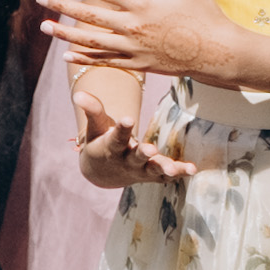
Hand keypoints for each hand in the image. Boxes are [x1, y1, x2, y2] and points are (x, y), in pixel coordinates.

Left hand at [43, 0, 246, 82]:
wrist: (217, 53)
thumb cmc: (204, 15)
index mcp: (142, 4)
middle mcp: (132, 27)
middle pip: (89, 15)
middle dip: (62, 6)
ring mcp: (133, 49)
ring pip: (91, 42)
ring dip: (66, 33)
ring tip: (45, 27)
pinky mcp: (138, 65)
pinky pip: (105, 62)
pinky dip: (84, 58)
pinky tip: (67, 55)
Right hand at [72, 67, 188, 186]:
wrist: (102, 172)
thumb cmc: (99, 141)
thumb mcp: (94, 126)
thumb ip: (92, 110)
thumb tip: (77, 94)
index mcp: (111, 148)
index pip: (116, 137)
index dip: (122, 128)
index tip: (127, 119)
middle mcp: (126, 161)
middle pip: (136, 158)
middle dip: (143, 154)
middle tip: (150, 149)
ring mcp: (140, 170)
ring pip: (152, 170)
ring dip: (164, 168)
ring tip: (175, 168)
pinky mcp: (152, 175)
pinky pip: (166, 175)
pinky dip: (179, 172)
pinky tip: (192, 169)